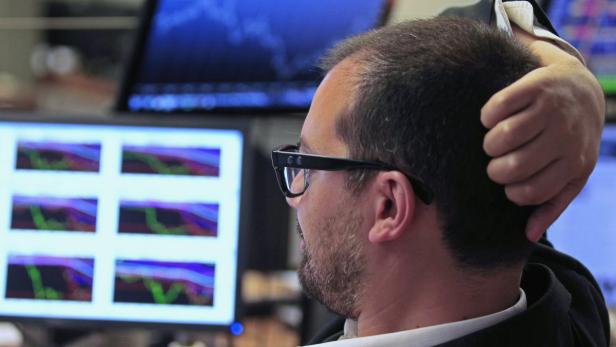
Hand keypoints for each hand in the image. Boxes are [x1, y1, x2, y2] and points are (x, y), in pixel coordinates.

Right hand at [481, 38, 604, 241]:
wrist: (582, 89)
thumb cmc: (570, 141)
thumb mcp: (571, 173)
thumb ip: (552, 204)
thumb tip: (528, 236)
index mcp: (575, 163)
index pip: (530, 192)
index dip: (511, 191)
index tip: (508, 182)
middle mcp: (565, 136)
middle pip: (514, 166)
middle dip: (495, 169)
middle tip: (496, 162)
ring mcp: (551, 109)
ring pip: (504, 136)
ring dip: (489, 143)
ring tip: (494, 141)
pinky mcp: (535, 86)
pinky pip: (498, 106)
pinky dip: (488, 115)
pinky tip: (493, 118)